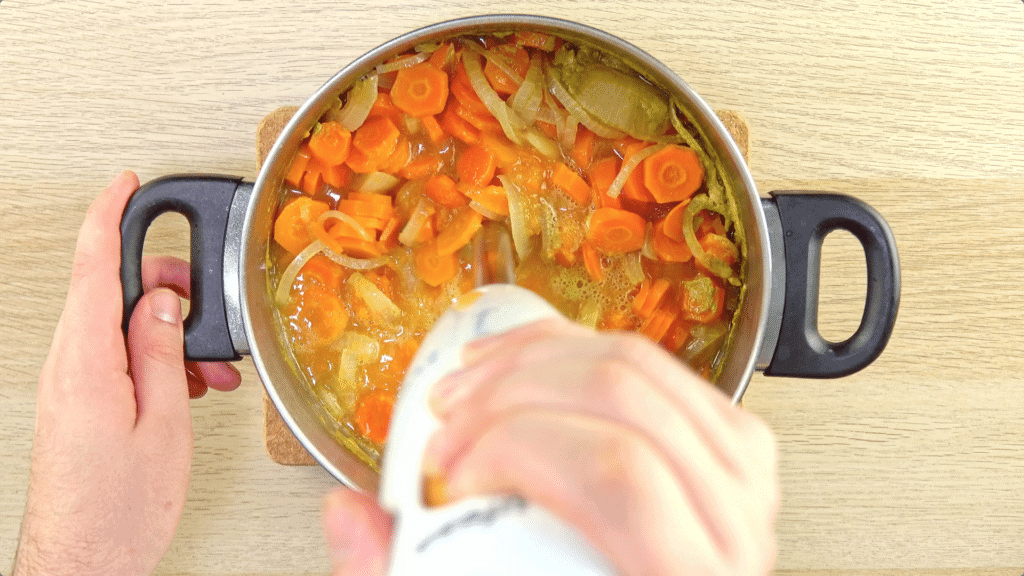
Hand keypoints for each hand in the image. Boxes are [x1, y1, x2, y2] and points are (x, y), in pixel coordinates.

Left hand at [14, 171, 240, 575]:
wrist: (84, 560)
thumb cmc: (119, 508)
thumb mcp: (162, 421)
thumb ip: (160, 351)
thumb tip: (160, 300)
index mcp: (86, 362)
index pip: (92, 267)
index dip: (109, 216)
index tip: (125, 184)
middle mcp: (67, 367)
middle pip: (106, 291)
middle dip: (159, 285)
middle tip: (197, 300)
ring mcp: (67, 384)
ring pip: (114, 325)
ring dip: (162, 330)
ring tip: (202, 363)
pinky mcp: (75, 401)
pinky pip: (113, 356)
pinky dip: (151, 357)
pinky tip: (184, 382)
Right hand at [322, 318, 778, 575]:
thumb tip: (352, 516)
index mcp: (690, 575)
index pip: (618, 474)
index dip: (514, 448)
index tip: (448, 474)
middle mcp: (733, 520)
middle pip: (623, 398)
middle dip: (508, 395)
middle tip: (448, 427)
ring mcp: (742, 471)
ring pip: (638, 362)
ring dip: (534, 358)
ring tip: (469, 388)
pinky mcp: (728, 440)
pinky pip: (652, 361)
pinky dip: (572, 349)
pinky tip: (519, 363)